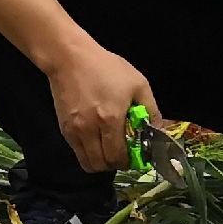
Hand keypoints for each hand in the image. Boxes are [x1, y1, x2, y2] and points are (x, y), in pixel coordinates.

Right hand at [45, 43, 159, 175]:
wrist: (70, 58)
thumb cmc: (106, 68)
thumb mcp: (138, 83)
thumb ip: (151, 109)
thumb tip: (158, 130)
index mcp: (110, 119)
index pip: (118, 156)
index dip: (129, 161)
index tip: (135, 155)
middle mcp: (89, 129)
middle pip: (102, 164)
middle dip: (115, 164)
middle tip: (123, 153)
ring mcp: (74, 130)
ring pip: (87, 163)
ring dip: (101, 162)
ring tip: (108, 149)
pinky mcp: (64, 128)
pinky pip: (77, 152)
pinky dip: (89, 152)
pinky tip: (96, 139)